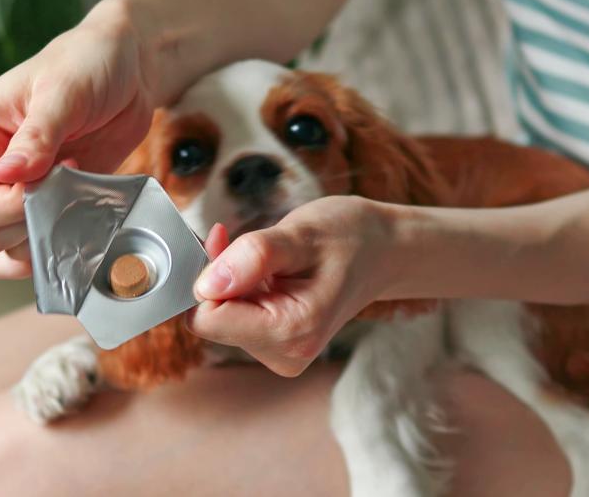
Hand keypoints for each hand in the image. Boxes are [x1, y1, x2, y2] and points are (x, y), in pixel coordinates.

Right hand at [0, 0, 157, 278]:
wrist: (127, 68)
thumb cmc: (87, 62)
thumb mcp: (63, 90)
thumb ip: (38, 134)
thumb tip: (8, 173)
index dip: (9, 208)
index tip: (52, 178)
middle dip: (28, 224)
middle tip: (69, 185)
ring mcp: (14, 191)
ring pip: (6, 250)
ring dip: (45, 239)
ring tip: (76, 199)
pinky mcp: (48, 203)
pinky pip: (39, 246)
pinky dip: (58, 247)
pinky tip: (81, 220)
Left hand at [187, 196, 394, 376]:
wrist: (383, 251)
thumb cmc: (350, 237)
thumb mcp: (302, 233)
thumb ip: (254, 257)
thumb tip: (205, 284)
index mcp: (292, 332)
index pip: (208, 319)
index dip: (207, 277)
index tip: (225, 243)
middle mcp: (284, 354)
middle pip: (212, 320)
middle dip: (220, 278)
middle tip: (251, 245)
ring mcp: (280, 354)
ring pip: (220, 317)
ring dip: (231, 281)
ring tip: (271, 258)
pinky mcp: (276, 346)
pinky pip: (234, 318)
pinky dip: (240, 289)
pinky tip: (269, 271)